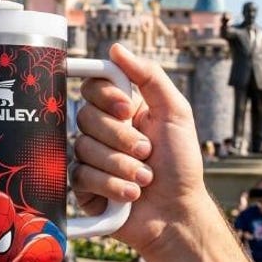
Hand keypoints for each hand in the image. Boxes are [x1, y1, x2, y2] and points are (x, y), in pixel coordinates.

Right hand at [71, 44, 207, 254]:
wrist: (178, 212)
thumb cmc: (181, 163)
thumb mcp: (175, 113)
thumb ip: (150, 76)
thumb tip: (116, 48)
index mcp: (120, 110)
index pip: (92, 87)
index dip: (106, 98)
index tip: (129, 110)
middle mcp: (101, 131)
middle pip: (85, 117)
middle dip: (122, 138)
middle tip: (147, 152)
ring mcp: (89, 159)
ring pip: (84, 148)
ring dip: (122, 166)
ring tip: (145, 178)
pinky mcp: (83, 187)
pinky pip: (81, 176)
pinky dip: (112, 185)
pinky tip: (131, 194)